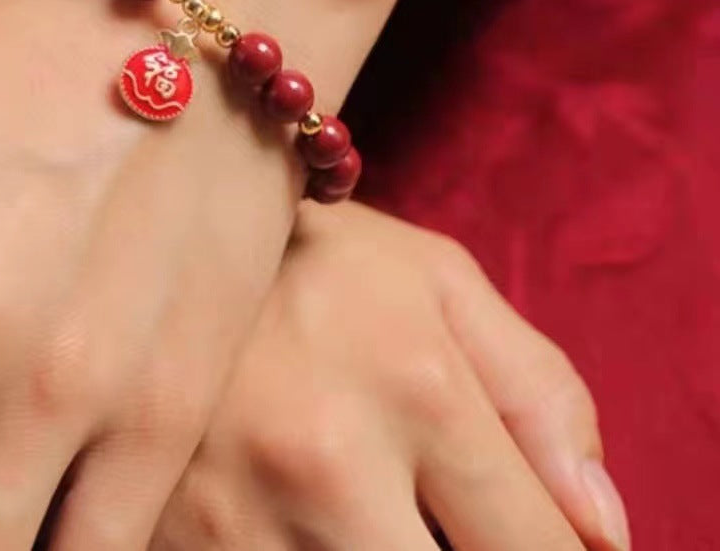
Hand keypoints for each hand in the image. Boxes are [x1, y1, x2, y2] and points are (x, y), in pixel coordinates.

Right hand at [152, 203, 629, 550]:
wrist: (145, 231)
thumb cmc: (312, 258)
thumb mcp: (436, 281)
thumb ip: (538, 394)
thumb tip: (605, 531)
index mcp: (411, 381)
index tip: (510, 525)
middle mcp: (323, 459)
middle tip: (414, 498)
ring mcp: (233, 516)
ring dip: (368, 550)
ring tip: (349, 493)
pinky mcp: (165, 542)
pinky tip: (296, 510)